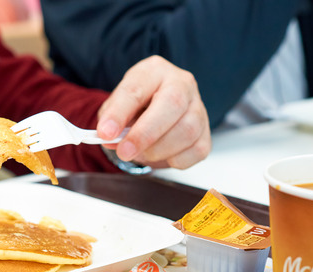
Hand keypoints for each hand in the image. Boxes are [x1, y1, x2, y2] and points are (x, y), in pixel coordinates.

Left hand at [96, 55, 210, 168]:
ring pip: (187, 130)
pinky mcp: (207, 132)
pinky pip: (197, 150)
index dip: (119, 113)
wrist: (156, 110)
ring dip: (158, 150)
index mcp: (154, 71)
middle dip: (145, 134)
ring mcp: (199, 107)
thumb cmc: (136, 107)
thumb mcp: (116, 107)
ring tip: (141, 153)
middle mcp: (182, 83)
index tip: (105, 133)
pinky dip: (175, 160)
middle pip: (172, 104)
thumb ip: (111, 120)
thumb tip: (110, 139)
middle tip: (124, 152)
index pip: (136, 89)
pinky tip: (161, 155)